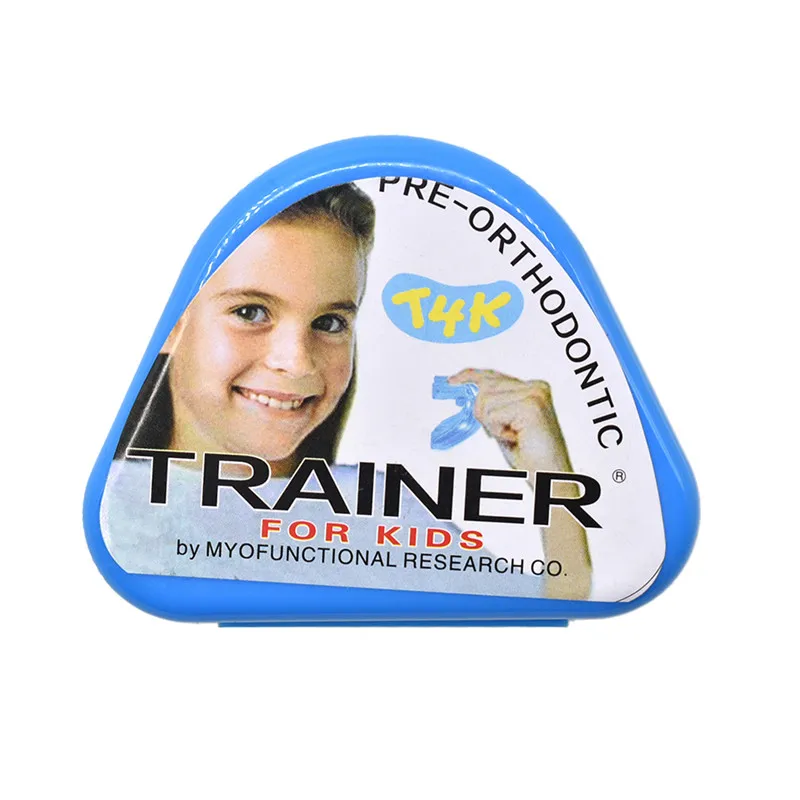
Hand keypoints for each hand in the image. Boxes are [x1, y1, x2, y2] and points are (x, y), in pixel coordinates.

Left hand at [449, 369, 571, 475]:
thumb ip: (491, 404)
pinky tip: (515, 438)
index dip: (470, 376)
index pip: (494, 375)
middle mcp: (535, 386)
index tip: (452, 381)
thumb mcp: (504, 422)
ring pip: (486, 400)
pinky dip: (498, 431)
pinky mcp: (530, 406)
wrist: (549, 473)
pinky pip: (492, 414)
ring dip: (492, 424)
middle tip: (495, 431)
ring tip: (511, 436)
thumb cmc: (529, 452)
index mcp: (532, 387)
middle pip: (486, 385)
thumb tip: (465, 391)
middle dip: (481, 411)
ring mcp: (534, 394)